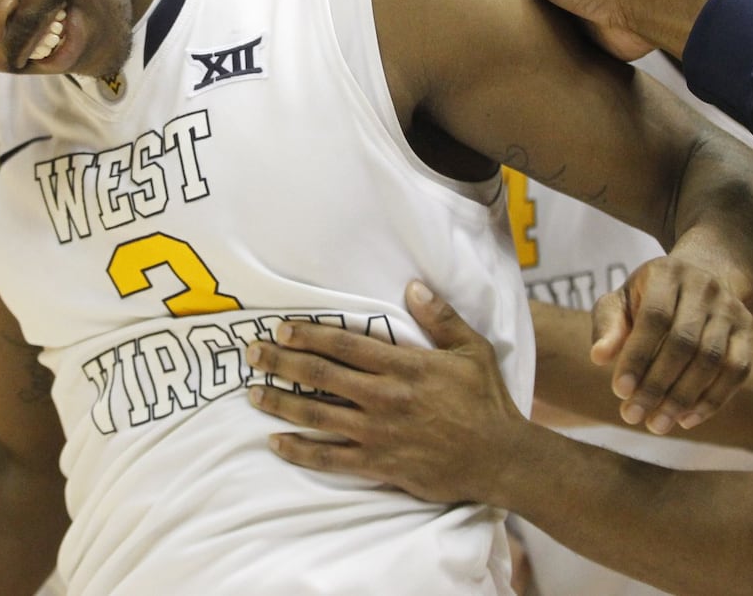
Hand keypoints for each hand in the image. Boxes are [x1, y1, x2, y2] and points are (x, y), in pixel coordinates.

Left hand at [245, 281, 529, 505]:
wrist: (499, 459)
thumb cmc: (486, 401)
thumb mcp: (472, 350)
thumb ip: (441, 318)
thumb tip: (413, 286)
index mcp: (404, 366)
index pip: (346, 343)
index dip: (310, 334)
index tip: (282, 328)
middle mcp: (384, 398)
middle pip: (321, 375)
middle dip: (282, 362)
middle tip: (253, 353)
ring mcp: (378, 434)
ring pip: (318, 415)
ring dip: (281, 403)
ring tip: (254, 393)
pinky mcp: (379, 465)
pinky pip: (330, 459)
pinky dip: (300, 451)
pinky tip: (277, 443)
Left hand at [589, 255, 752, 433]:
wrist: (700, 280)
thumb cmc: (646, 299)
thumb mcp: (621, 302)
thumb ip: (608, 325)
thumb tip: (599, 356)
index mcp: (667, 274)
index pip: (655, 318)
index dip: (637, 356)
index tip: (619, 392)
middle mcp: (705, 287)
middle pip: (684, 342)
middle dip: (656, 385)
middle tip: (632, 416)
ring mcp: (732, 309)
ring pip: (712, 360)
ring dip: (683, 398)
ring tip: (656, 424)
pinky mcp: (750, 331)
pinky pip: (737, 371)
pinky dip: (712, 400)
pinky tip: (686, 420)